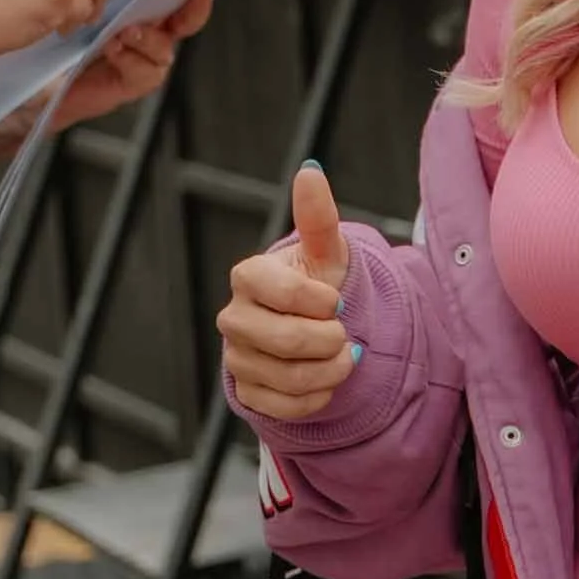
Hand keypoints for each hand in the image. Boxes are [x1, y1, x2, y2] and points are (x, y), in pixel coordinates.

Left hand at [53, 0, 212, 126]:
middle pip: (184, 23)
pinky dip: (133, 60)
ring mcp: (141, 60)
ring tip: (125, 32)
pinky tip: (113, 50)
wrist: (30, 78)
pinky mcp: (130, 83)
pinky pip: (147, 72)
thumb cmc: (54, 32)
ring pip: (165, 48)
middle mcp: (147, 34)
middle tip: (191, 2)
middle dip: (192, 12)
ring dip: (148, 38)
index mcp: (140, 9)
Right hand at [219, 161, 359, 422]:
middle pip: (284, 340)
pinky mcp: (248, 393)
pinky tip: (326, 380)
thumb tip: (311, 170)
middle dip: (329, 340)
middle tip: (345, 333)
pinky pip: (286, 407)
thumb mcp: (325, 252)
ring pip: (288, 378)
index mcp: (248, 277)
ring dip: (331, 371)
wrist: (313, 330)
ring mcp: (237, 358)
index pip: (279, 291)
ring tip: (344, 357)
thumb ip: (318, 216)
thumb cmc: (318, 283)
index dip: (318, 301)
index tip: (335, 299)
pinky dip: (318, 398)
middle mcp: (233, 318)